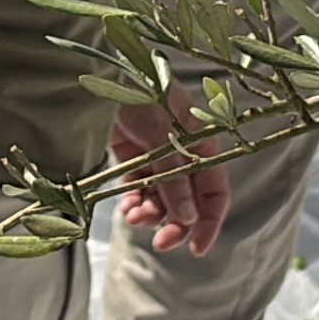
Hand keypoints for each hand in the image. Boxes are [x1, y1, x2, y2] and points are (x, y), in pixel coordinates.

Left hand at [111, 89, 232, 257]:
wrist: (103, 70)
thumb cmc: (141, 92)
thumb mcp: (163, 136)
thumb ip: (174, 179)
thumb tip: (188, 220)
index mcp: (203, 146)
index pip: (215, 193)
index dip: (209, 222)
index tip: (197, 249)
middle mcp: (183, 154)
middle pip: (188, 202)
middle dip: (176, 224)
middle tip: (160, 243)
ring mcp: (157, 156)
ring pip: (161, 200)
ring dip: (151, 215)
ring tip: (134, 217)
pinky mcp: (132, 156)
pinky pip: (138, 190)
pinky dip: (134, 203)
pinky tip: (127, 209)